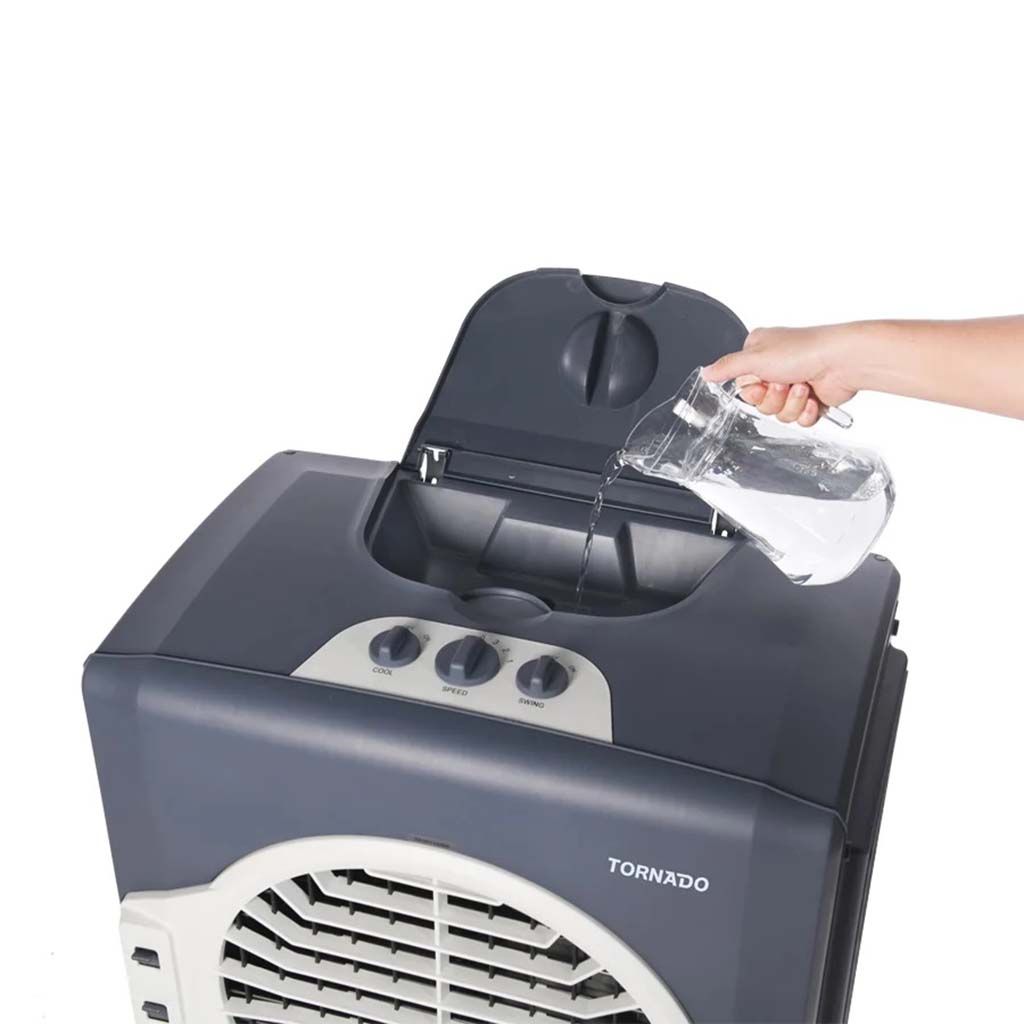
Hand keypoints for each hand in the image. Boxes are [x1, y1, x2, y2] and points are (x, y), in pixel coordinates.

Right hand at [703, 325, 859, 425]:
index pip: (743, 385)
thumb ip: (727, 367)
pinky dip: (805, 412)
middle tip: (784, 382)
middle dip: (773, 398)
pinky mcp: (810, 399)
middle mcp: (776, 368)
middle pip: (760, 403)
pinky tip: (812, 398)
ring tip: (802, 386)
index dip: (752, 390)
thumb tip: (706, 372)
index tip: (762, 382)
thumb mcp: (754, 357)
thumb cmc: (805, 350)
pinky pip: (798, 420)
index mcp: (760, 353)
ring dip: (790, 403)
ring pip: (778, 413)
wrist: (842, 361)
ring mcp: (794, 384)